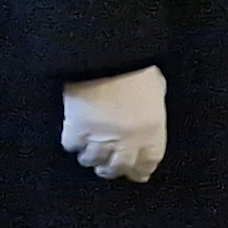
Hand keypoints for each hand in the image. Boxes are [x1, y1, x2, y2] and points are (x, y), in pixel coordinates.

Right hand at [59, 66, 167, 181]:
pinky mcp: (76, 129)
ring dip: (91, 158)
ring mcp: (100, 137)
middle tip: (107, 169)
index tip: (135, 172)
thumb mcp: (155, 85)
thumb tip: (148, 106)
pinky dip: (72, 144)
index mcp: (152, 131)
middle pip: (118, 167)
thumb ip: (152, 103)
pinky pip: (72, 146)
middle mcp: (128, 140)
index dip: (140, 170)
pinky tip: (74, 140)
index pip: (147, 163)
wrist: (104, 54)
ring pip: (93, 160)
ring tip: (88, 156)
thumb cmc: (134, 65)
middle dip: (113, 169)